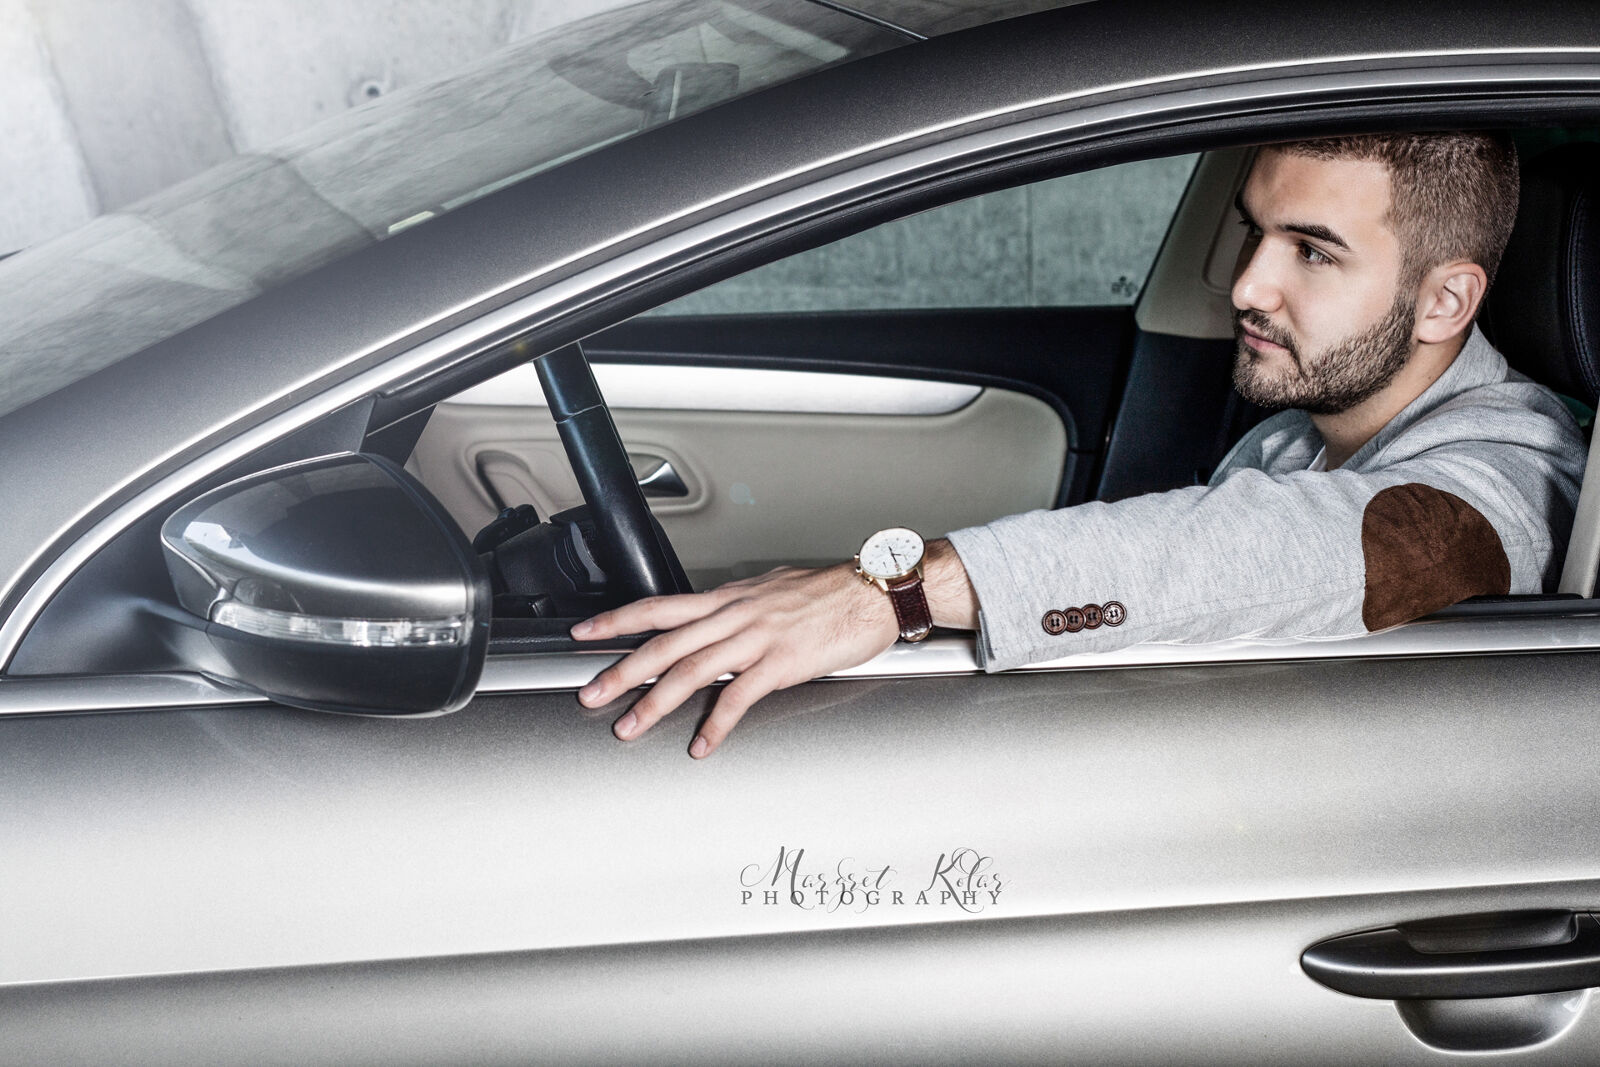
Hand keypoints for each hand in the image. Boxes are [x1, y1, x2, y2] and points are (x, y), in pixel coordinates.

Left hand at [570, 564, 899, 757]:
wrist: (873, 591)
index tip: (585, 632)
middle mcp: (735, 614)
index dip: (618, 619)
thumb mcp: (772, 588)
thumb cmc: (830, 592)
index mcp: (729, 597)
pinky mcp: (782, 663)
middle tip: (591, 694)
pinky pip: (739, 696)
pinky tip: (702, 744)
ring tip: (631, 726)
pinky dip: (716, 724)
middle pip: (664, 643)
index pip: (659, 606)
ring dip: (655, 702)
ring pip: (692, 670)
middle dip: (621, 670)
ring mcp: (757, 638)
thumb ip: (739, 607)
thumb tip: (716, 616)